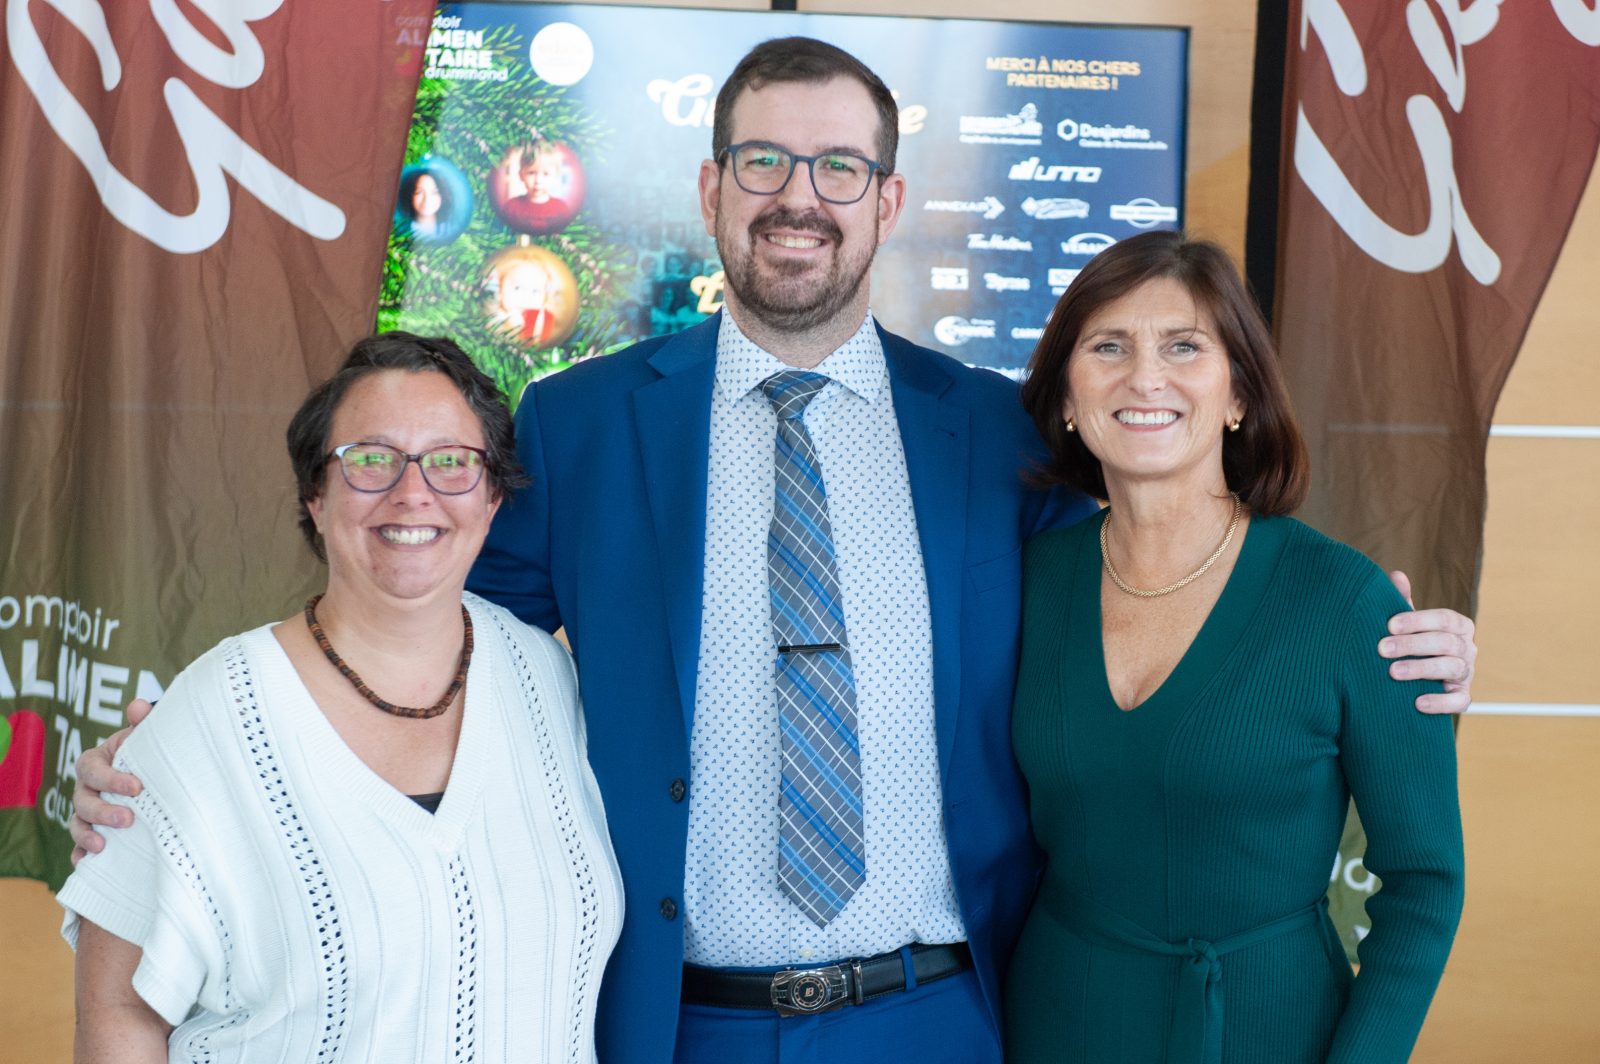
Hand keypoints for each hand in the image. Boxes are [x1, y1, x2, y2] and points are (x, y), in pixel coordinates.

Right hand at [70, 698, 154, 864]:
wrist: (153, 772)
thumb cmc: (146, 752)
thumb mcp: (145, 736)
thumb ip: (142, 721)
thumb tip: (138, 706)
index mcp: (96, 762)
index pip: (93, 769)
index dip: (111, 779)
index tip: (137, 787)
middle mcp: (86, 788)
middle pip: (83, 800)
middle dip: (102, 811)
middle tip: (127, 820)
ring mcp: (87, 811)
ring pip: (78, 823)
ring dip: (87, 836)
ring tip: (103, 847)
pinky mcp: (93, 831)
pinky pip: (79, 845)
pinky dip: (80, 854)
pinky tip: (87, 864)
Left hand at [1379, 570, 1475, 714]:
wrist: (1417, 677)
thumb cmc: (1412, 643)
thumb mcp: (1407, 623)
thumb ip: (1402, 601)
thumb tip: (1396, 575)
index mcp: (1457, 626)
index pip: (1444, 619)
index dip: (1417, 621)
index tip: (1389, 625)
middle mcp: (1467, 647)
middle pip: (1446, 643)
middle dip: (1413, 645)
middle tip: (1382, 649)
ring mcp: (1467, 673)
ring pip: (1452, 668)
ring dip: (1421, 669)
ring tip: (1393, 672)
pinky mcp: (1462, 696)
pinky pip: (1459, 701)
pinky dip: (1440, 702)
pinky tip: (1418, 703)